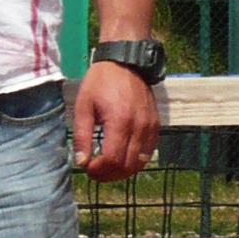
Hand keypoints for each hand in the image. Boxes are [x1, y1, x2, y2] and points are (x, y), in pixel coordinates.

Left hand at [73, 61, 159, 181]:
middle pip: (127, 165)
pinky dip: (135, 161)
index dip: (99, 170)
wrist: (126, 63)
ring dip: (123, 171)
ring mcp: (151, 127)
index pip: (112, 159)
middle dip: (109, 175)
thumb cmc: (100, 83)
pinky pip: (149, 152)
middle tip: (95, 173)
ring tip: (106, 169)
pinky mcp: (156, 125)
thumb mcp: (83, 107)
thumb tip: (82, 162)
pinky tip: (121, 158)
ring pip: (141, 162)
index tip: (87, 169)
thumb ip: (82, 136)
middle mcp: (139, 127)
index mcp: (120, 122)